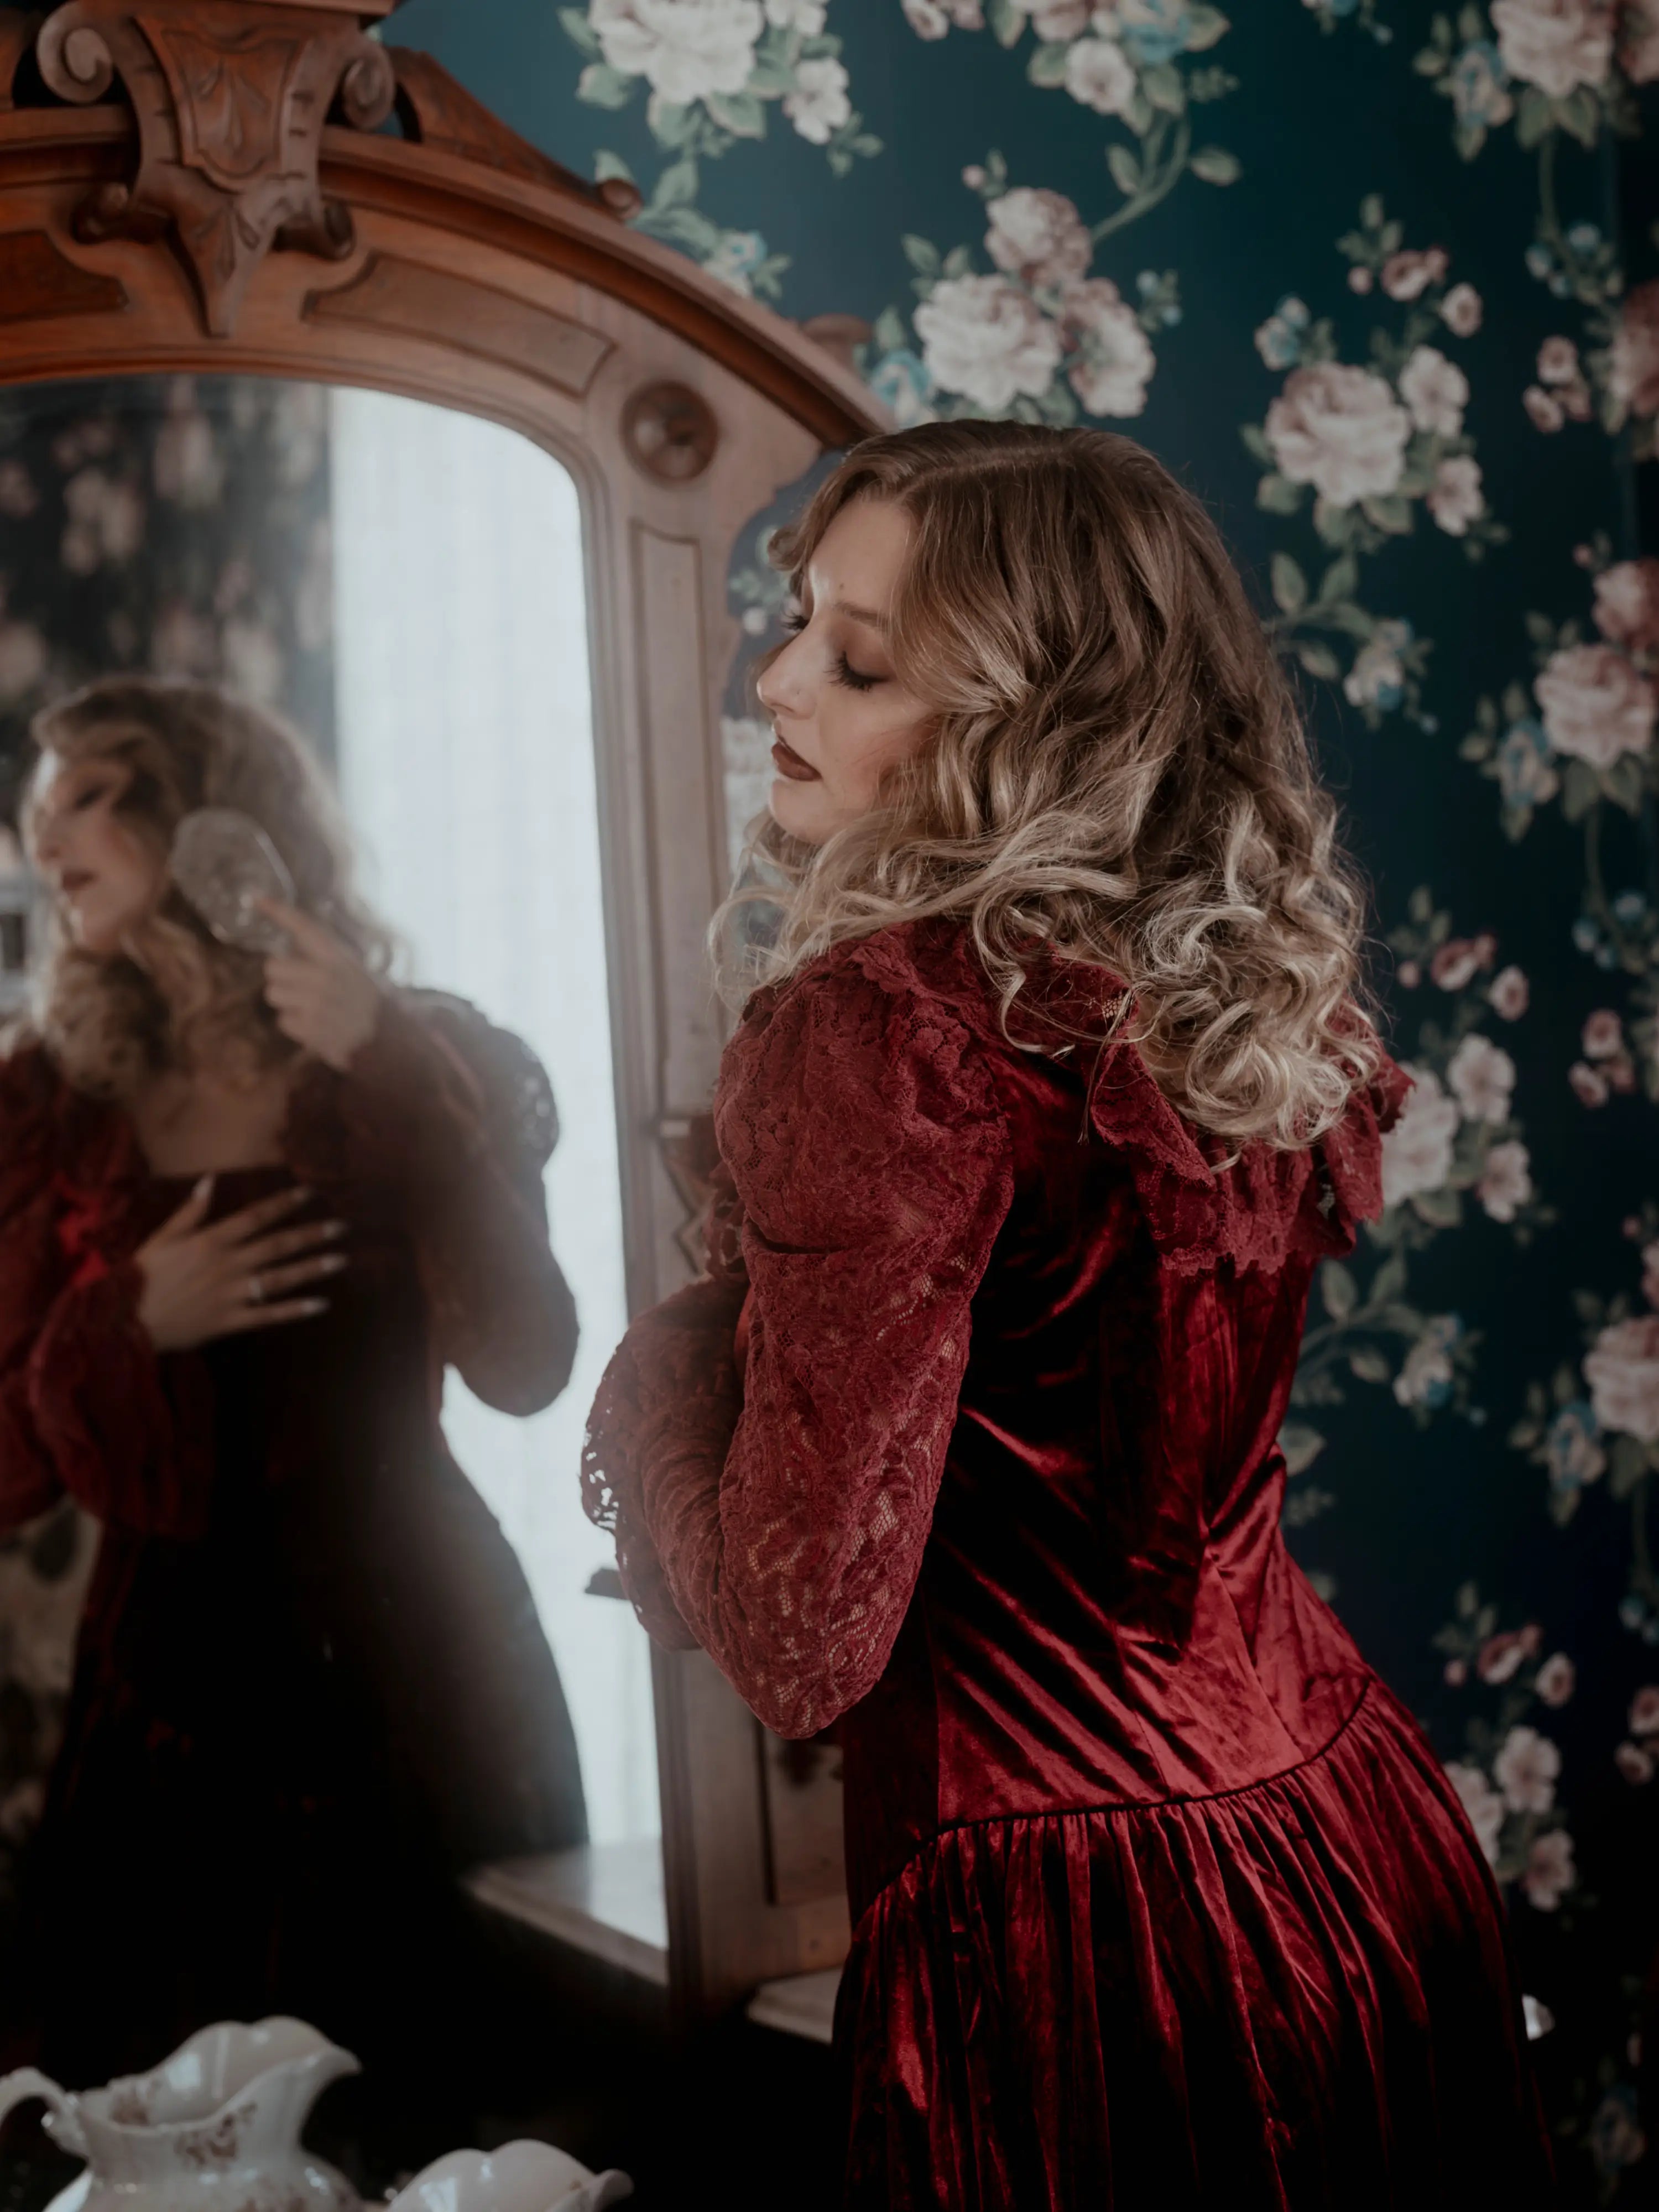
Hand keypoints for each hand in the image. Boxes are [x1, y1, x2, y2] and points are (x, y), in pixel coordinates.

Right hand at [135, 1181, 347, 1352]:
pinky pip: (269, 1315)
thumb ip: (191, 1210)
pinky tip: (321, 1305)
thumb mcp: (163, 1236)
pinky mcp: (231, 1321)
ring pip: (280, 1278)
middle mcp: (227, 1264)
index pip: (256, 1216)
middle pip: (277, 1245)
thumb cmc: (143, 1276)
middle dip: (312, 1235)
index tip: (310, 1192)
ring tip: (341, 1259)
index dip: (285, 1203)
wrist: (125, 1319)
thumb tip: (211, 1179)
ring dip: (313, 1268)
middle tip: (342, 1227)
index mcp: (211, 1240)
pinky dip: (296, 1310)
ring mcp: (231, 1293)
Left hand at [259, 899, 380, 1072]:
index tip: (256, 898)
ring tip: (312, 1010)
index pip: (304, 927)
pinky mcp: (309, 1028)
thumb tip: (289, 950)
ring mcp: (316, 1003)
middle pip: (273, 967)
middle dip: (282, 978)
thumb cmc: (368, 1004)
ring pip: (273, 995)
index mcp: (338, 958)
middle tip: (302, 988)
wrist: (386, 1042)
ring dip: (288, 1003)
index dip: (279, 912)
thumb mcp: (354, 972)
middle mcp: (325, 976)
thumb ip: (325, 960)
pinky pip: (283, 1021)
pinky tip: (316, 1027)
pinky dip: (296, 1026)